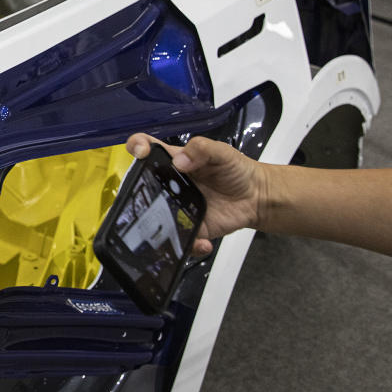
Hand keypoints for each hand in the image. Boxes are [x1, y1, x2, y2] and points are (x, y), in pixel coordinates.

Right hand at [125, 134, 267, 255]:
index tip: (141, 152)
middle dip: (136, 189)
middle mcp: (168, 183)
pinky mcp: (188, 227)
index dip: (136, 147)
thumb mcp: (222, 152)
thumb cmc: (236, 170)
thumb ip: (202, 149)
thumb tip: (180, 161)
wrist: (255, 197)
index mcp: (172, 159)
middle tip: (153, 193)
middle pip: (141, 184)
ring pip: (153, 216)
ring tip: (176, 222)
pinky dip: (189, 245)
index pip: (144, 147)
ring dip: (156, 222)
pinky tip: (204, 242)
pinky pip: (178, 239)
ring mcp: (176, 207)